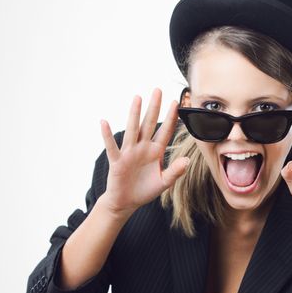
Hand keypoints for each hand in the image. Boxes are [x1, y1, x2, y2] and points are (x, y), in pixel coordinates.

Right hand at [99, 88, 188, 218]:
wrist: (126, 202)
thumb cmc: (144, 190)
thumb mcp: (164, 182)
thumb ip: (175, 171)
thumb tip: (187, 161)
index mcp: (156, 151)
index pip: (165, 131)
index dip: (171, 118)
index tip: (176, 103)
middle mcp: (143, 148)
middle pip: (149, 124)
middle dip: (154, 107)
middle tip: (158, 90)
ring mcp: (129, 153)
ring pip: (133, 130)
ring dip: (135, 114)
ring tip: (137, 98)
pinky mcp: (117, 161)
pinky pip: (112, 147)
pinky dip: (107, 136)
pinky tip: (104, 123)